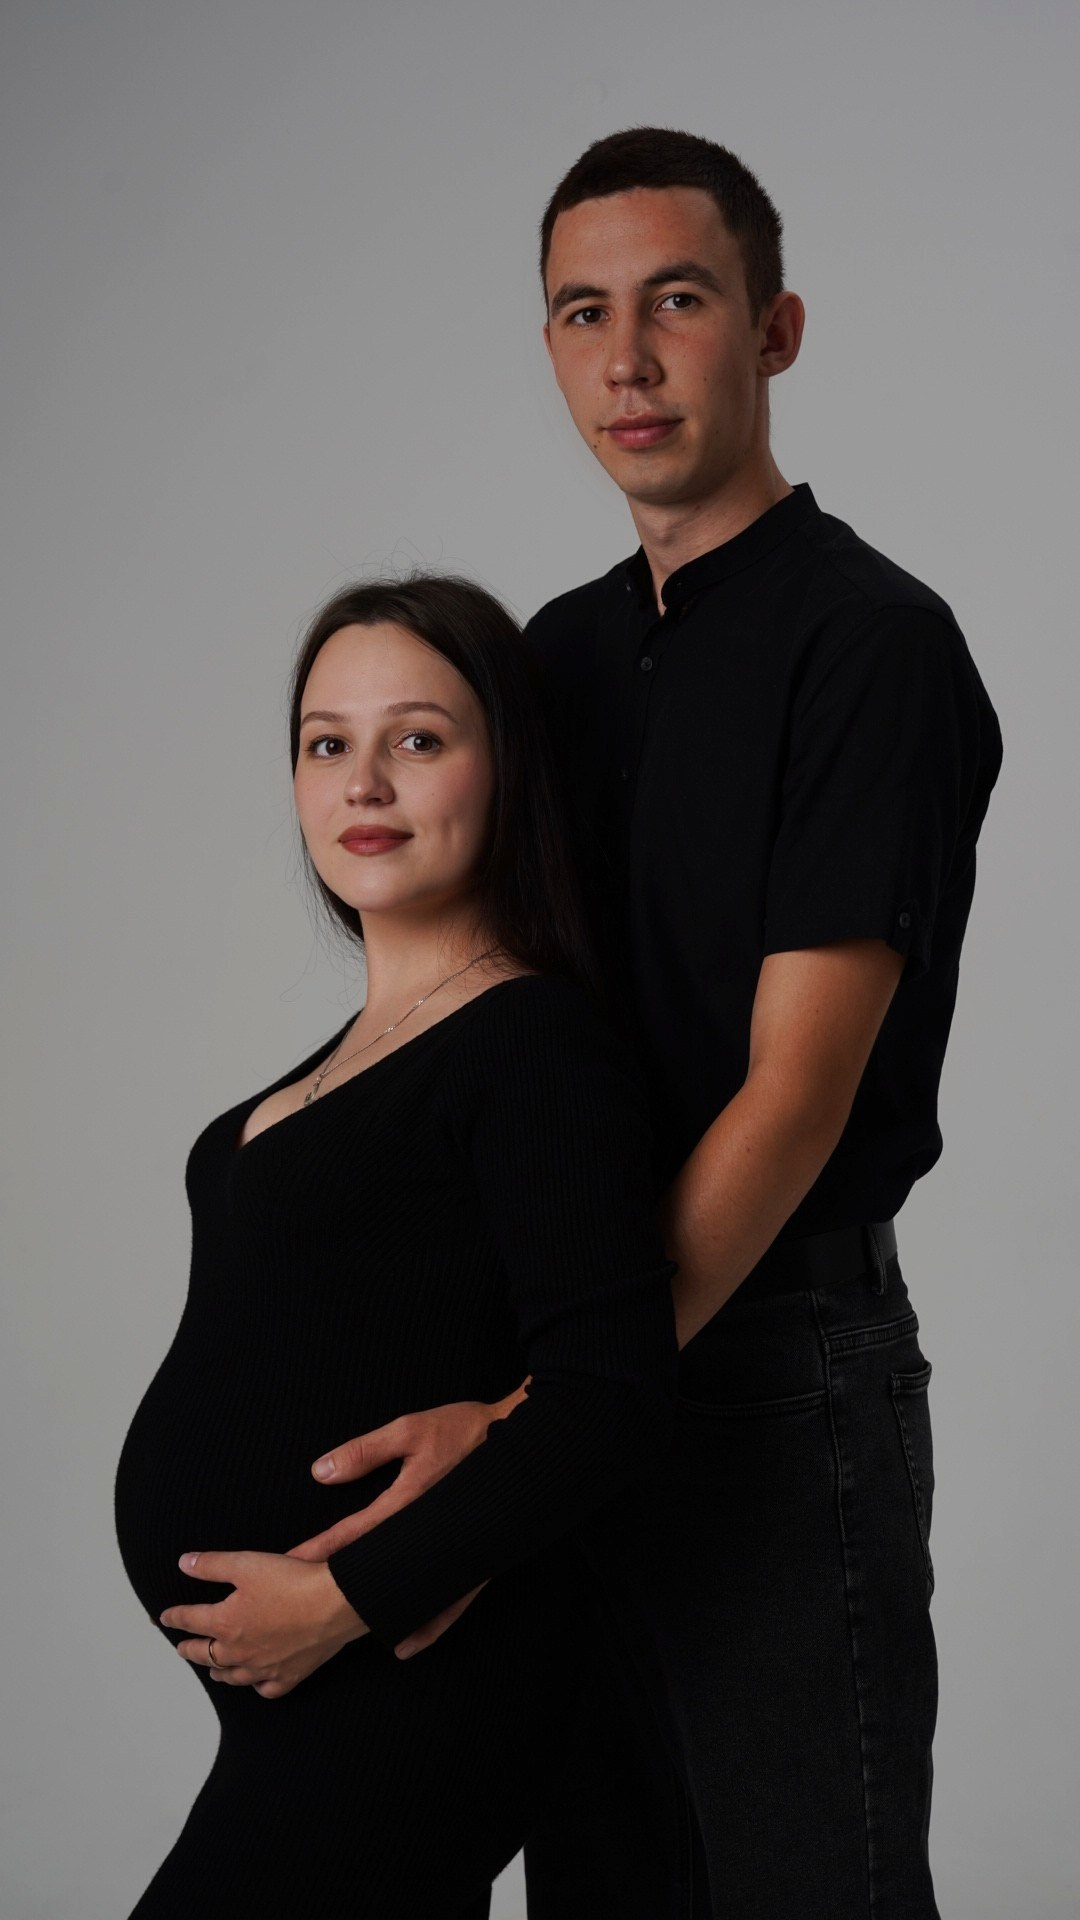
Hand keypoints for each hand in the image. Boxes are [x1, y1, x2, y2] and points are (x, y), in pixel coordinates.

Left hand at [161, 1550, 366, 1699]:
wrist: (335, 1603)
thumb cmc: (291, 1581)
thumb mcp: (246, 1563)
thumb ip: (211, 1565)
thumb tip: (184, 1563)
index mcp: (225, 1623)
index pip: (190, 1620)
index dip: (175, 1617)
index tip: (164, 1617)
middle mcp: (239, 1651)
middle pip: (205, 1654)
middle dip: (190, 1648)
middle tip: (182, 1647)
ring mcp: (263, 1668)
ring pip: (231, 1676)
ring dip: (217, 1671)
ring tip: (212, 1668)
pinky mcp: (288, 1676)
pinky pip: (265, 1689)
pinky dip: (255, 1686)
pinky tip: (255, 1681)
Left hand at [288, 1386, 528, 1662]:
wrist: (526, 1446)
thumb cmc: (467, 1430)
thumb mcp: (411, 1430)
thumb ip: (365, 1452)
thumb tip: (321, 1473)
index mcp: (409, 1503)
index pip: (353, 1534)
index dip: (318, 1551)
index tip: (289, 1565)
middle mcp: (428, 1538)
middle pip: (374, 1573)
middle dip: (337, 1589)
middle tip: (301, 1610)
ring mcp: (453, 1557)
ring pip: (406, 1597)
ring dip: (374, 1614)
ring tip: (343, 1635)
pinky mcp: (473, 1564)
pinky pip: (447, 1606)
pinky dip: (426, 1628)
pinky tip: (405, 1646)